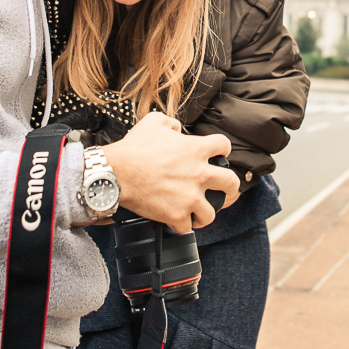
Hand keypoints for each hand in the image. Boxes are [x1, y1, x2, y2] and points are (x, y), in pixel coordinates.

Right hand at [103, 112, 239, 233]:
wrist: (117, 173)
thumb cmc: (134, 148)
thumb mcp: (154, 122)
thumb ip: (171, 123)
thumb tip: (176, 128)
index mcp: (197, 149)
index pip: (224, 146)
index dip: (223, 149)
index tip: (219, 154)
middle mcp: (199, 174)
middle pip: (231, 183)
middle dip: (231, 187)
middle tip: (225, 190)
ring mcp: (190, 197)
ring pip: (212, 213)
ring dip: (206, 213)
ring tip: (199, 213)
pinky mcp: (177, 215)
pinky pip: (187, 227)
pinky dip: (182, 225)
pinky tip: (178, 221)